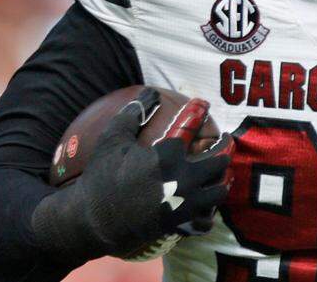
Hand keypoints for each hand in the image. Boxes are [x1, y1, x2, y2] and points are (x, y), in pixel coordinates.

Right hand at [32, 88, 232, 263]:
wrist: (92, 222)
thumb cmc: (100, 177)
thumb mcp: (112, 139)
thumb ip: (133, 113)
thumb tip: (150, 92)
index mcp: (167, 156)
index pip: (192, 126)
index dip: (199, 111)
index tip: (202, 104)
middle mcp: (183, 179)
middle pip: (219, 160)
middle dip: (224, 146)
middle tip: (223, 138)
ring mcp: (184, 205)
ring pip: (220, 189)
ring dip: (222, 177)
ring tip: (221, 169)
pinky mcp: (180, 224)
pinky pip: (207, 220)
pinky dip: (210, 211)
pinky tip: (206, 201)